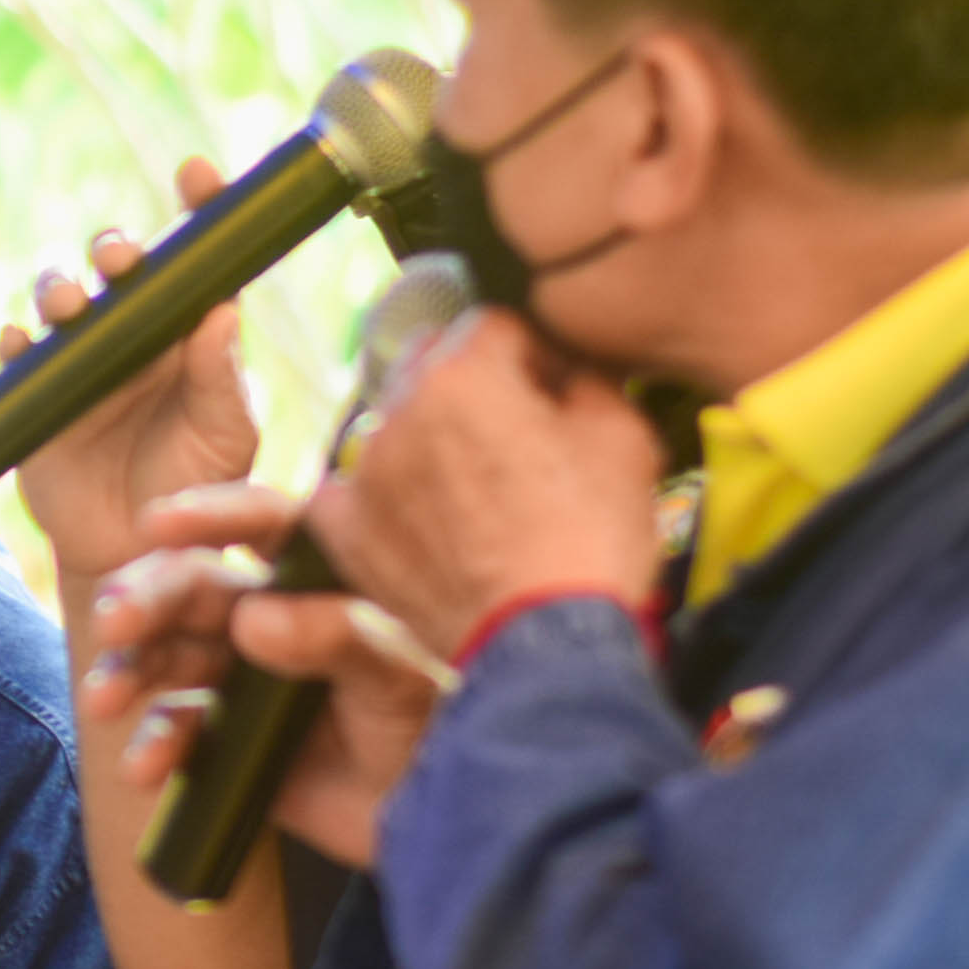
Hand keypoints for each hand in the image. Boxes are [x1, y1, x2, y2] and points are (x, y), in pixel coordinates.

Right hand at [7, 156, 263, 600]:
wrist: (135, 556)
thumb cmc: (196, 489)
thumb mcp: (227, 436)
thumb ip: (221, 377)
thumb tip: (219, 310)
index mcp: (189, 330)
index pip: (193, 255)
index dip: (198, 206)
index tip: (198, 173)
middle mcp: (134, 332)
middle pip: (117, 264)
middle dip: (115, 247)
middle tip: (122, 260)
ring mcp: (80, 360)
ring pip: (59, 296)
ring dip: (59, 287)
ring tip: (68, 307)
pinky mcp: (34, 394)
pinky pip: (14, 353)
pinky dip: (14, 340)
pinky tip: (22, 343)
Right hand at [82, 483, 449, 867]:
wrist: (432, 823)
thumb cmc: (437, 732)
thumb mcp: (404, 679)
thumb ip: (342, 639)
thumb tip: (253, 617)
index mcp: (322, 581)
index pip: (265, 527)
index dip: (211, 516)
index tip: (159, 522)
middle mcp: (274, 617)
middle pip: (195, 589)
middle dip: (146, 601)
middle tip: (114, 624)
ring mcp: (243, 677)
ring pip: (167, 654)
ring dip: (128, 671)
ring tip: (103, 699)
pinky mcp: (224, 736)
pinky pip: (175, 730)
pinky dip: (153, 745)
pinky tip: (144, 767)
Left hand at [309, 307, 663, 660]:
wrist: (544, 641)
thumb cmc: (592, 535)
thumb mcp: (621, 435)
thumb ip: (584, 379)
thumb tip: (564, 372)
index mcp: (464, 373)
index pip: (496, 327)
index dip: (534, 356)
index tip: (555, 390)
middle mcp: (398, 412)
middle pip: (434, 369)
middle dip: (474, 390)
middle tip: (517, 438)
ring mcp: (363, 475)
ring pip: (395, 429)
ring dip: (430, 442)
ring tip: (477, 490)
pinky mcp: (346, 534)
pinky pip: (351, 493)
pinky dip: (381, 497)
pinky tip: (420, 520)